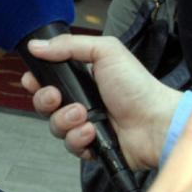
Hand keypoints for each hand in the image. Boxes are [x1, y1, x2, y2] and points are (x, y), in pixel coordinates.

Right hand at [21, 34, 181, 170]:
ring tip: (83, 115)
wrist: (157, 122)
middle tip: (57, 97)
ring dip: (64, 120)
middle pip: (45, 104)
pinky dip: (78, 139)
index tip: (34, 80)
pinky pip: (70, 146)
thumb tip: (37, 45)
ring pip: (55, 127)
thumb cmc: (138, 87)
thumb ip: (68, 45)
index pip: (47, 79)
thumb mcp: (105, 52)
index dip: (36, 81)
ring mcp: (85, 124)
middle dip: (45, 100)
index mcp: (83, 78)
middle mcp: (81, 101)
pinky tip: (92, 131)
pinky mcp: (91, 146)